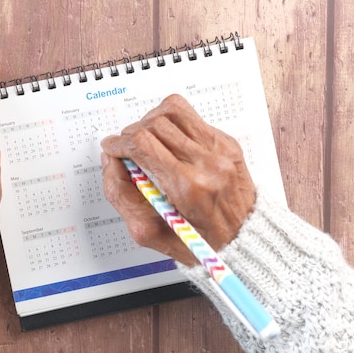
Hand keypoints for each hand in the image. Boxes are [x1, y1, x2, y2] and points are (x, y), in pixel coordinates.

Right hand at [100, 94, 255, 265]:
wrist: (243, 241)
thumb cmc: (199, 242)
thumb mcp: (149, 232)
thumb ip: (121, 195)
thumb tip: (110, 161)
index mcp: (187, 187)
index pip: (142, 144)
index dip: (119, 143)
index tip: (112, 149)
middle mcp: (207, 163)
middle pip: (155, 123)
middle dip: (131, 133)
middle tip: (126, 149)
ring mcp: (220, 149)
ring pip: (174, 110)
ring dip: (151, 121)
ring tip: (146, 139)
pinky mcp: (227, 143)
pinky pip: (193, 118)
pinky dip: (173, 125)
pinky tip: (169, 143)